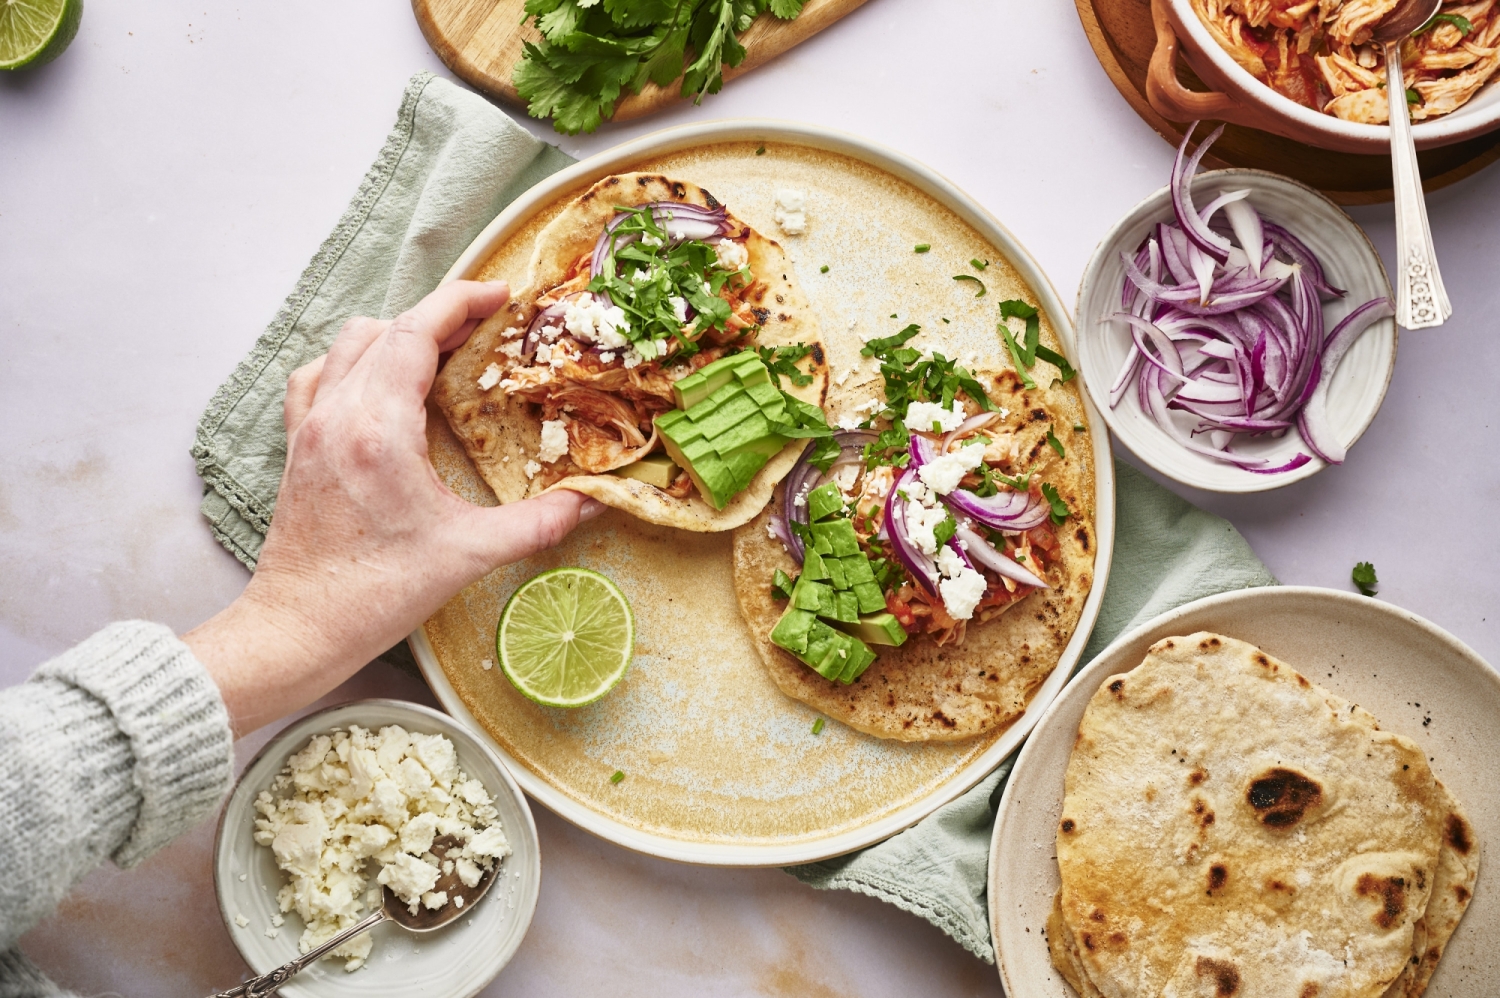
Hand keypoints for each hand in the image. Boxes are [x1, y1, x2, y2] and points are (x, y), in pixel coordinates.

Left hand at [185, 281, 601, 735]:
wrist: (298, 628)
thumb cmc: (374, 594)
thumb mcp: (468, 555)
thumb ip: (537, 524)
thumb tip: (589, 503)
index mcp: (378, 428)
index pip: (415, 332)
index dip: (461, 302)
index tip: (500, 295)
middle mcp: (337, 414)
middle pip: (384, 328)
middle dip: (438, 316)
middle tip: (485, 328)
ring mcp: (309, 427)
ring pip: (347, 345)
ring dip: (394, 334)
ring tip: (438, 351)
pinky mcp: (297, 447)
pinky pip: (318, 376)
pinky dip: (352, 362)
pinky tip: (376, 383)